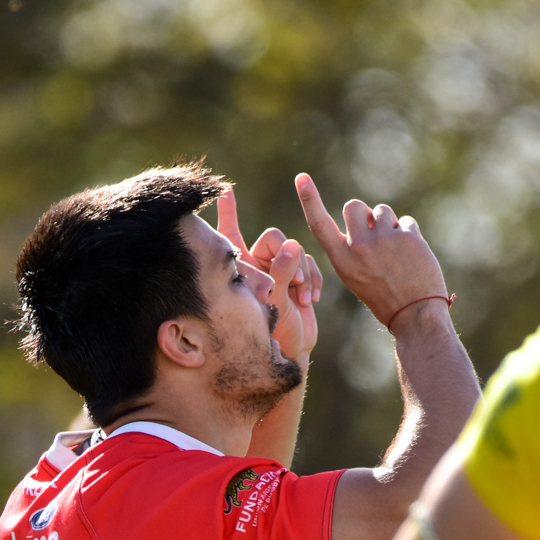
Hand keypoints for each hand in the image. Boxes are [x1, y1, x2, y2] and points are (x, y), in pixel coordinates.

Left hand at [216, 186, 320, 361]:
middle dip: (289, 259)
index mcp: (243, 266)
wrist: (292, 348)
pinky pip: (309, 263)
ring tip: (302, 299)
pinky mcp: (298, 276)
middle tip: (295, 284)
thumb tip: (293, 245)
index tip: (225, 190)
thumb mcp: (273, 300)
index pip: (232, 233)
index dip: (229, 212)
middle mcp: (259, 263)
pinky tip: (311, 299)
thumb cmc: (273, 331)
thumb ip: (281, 272)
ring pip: (296, 252)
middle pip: (276, 238)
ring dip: (303, 274)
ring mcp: (280, 269)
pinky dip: (313, 279)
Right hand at [294, 173, 447, 332]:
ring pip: (381, 211)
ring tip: (396, 250)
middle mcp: (358, 248)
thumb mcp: (356, 277)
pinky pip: (405, 221)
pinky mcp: (407, 237)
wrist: (415, 315)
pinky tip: (412, 255)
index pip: (319, 224)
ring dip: (388, 224)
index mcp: (341, 261)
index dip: (309, 199)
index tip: (301, 177)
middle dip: (363, 214)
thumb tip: (363, 218)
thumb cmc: (385, 298)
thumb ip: (353, 248)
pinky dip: (409, 234)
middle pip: (353, 206)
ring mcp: (383, 240)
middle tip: (374, 233)